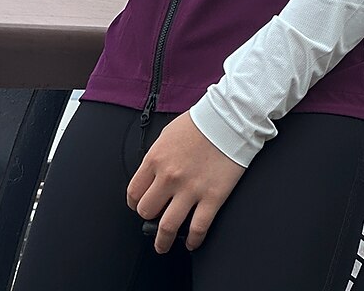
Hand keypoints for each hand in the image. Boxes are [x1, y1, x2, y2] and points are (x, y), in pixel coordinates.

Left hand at [126, 110, 245, 253]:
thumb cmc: (200, 123)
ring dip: (162, 241)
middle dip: (148, 218)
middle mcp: (169, 176)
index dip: (135, 203)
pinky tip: (191, 241)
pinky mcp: (212, 197)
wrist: (229, 119)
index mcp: (156, 159)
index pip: (134, 192)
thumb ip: (157, 157)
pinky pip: (198, 228)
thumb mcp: (167, 135)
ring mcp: (190, 189)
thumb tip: (153, 175)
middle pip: (147, 211)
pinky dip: (192, 240)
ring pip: (167, 227)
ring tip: (163, 245)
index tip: (139, 206)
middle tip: (153, 220)